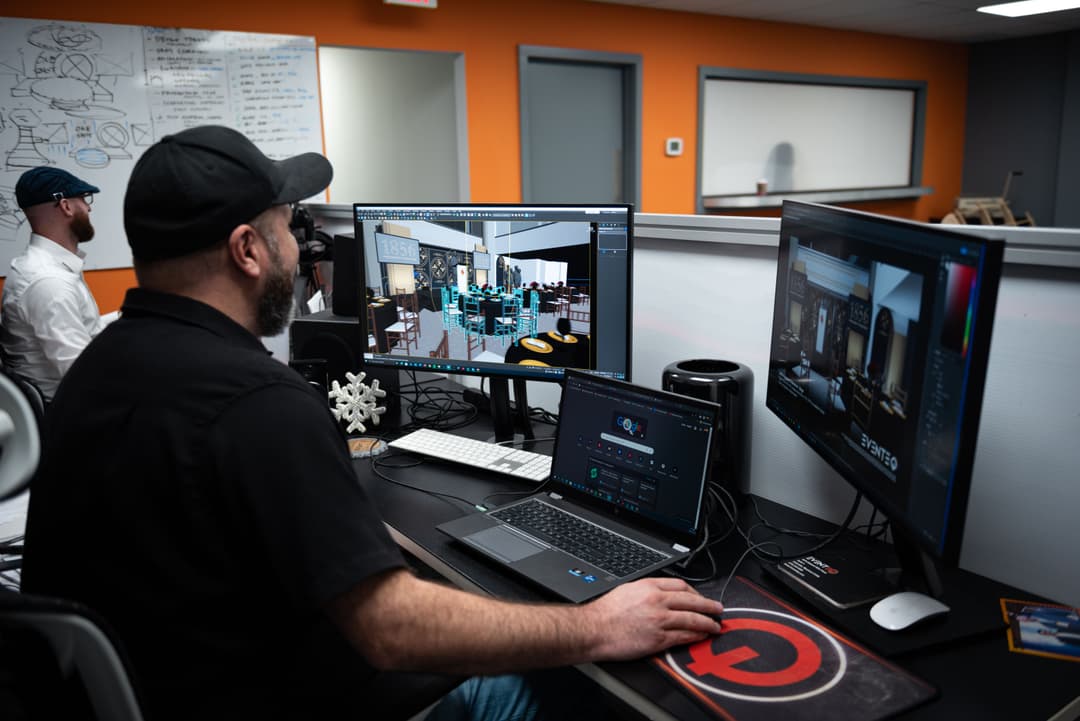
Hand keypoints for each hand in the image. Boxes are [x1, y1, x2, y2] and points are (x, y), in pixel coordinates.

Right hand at [582, 577, 722, 660]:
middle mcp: (657, 601)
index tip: (701, 598)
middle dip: (709, 606)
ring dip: (707, 622)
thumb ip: (647, 591)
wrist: (593, 629)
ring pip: (692, 619)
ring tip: (715, 625)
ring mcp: (659, 620)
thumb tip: (662, 595)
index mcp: (649, 586)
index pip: (681, 586)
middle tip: (718, 609)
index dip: (696, 593)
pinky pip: (683, 636)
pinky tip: (701, 636)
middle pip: (691, 601)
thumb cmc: (605, 612)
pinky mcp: (658, 638)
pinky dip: (696, 636)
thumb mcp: (627, 590)